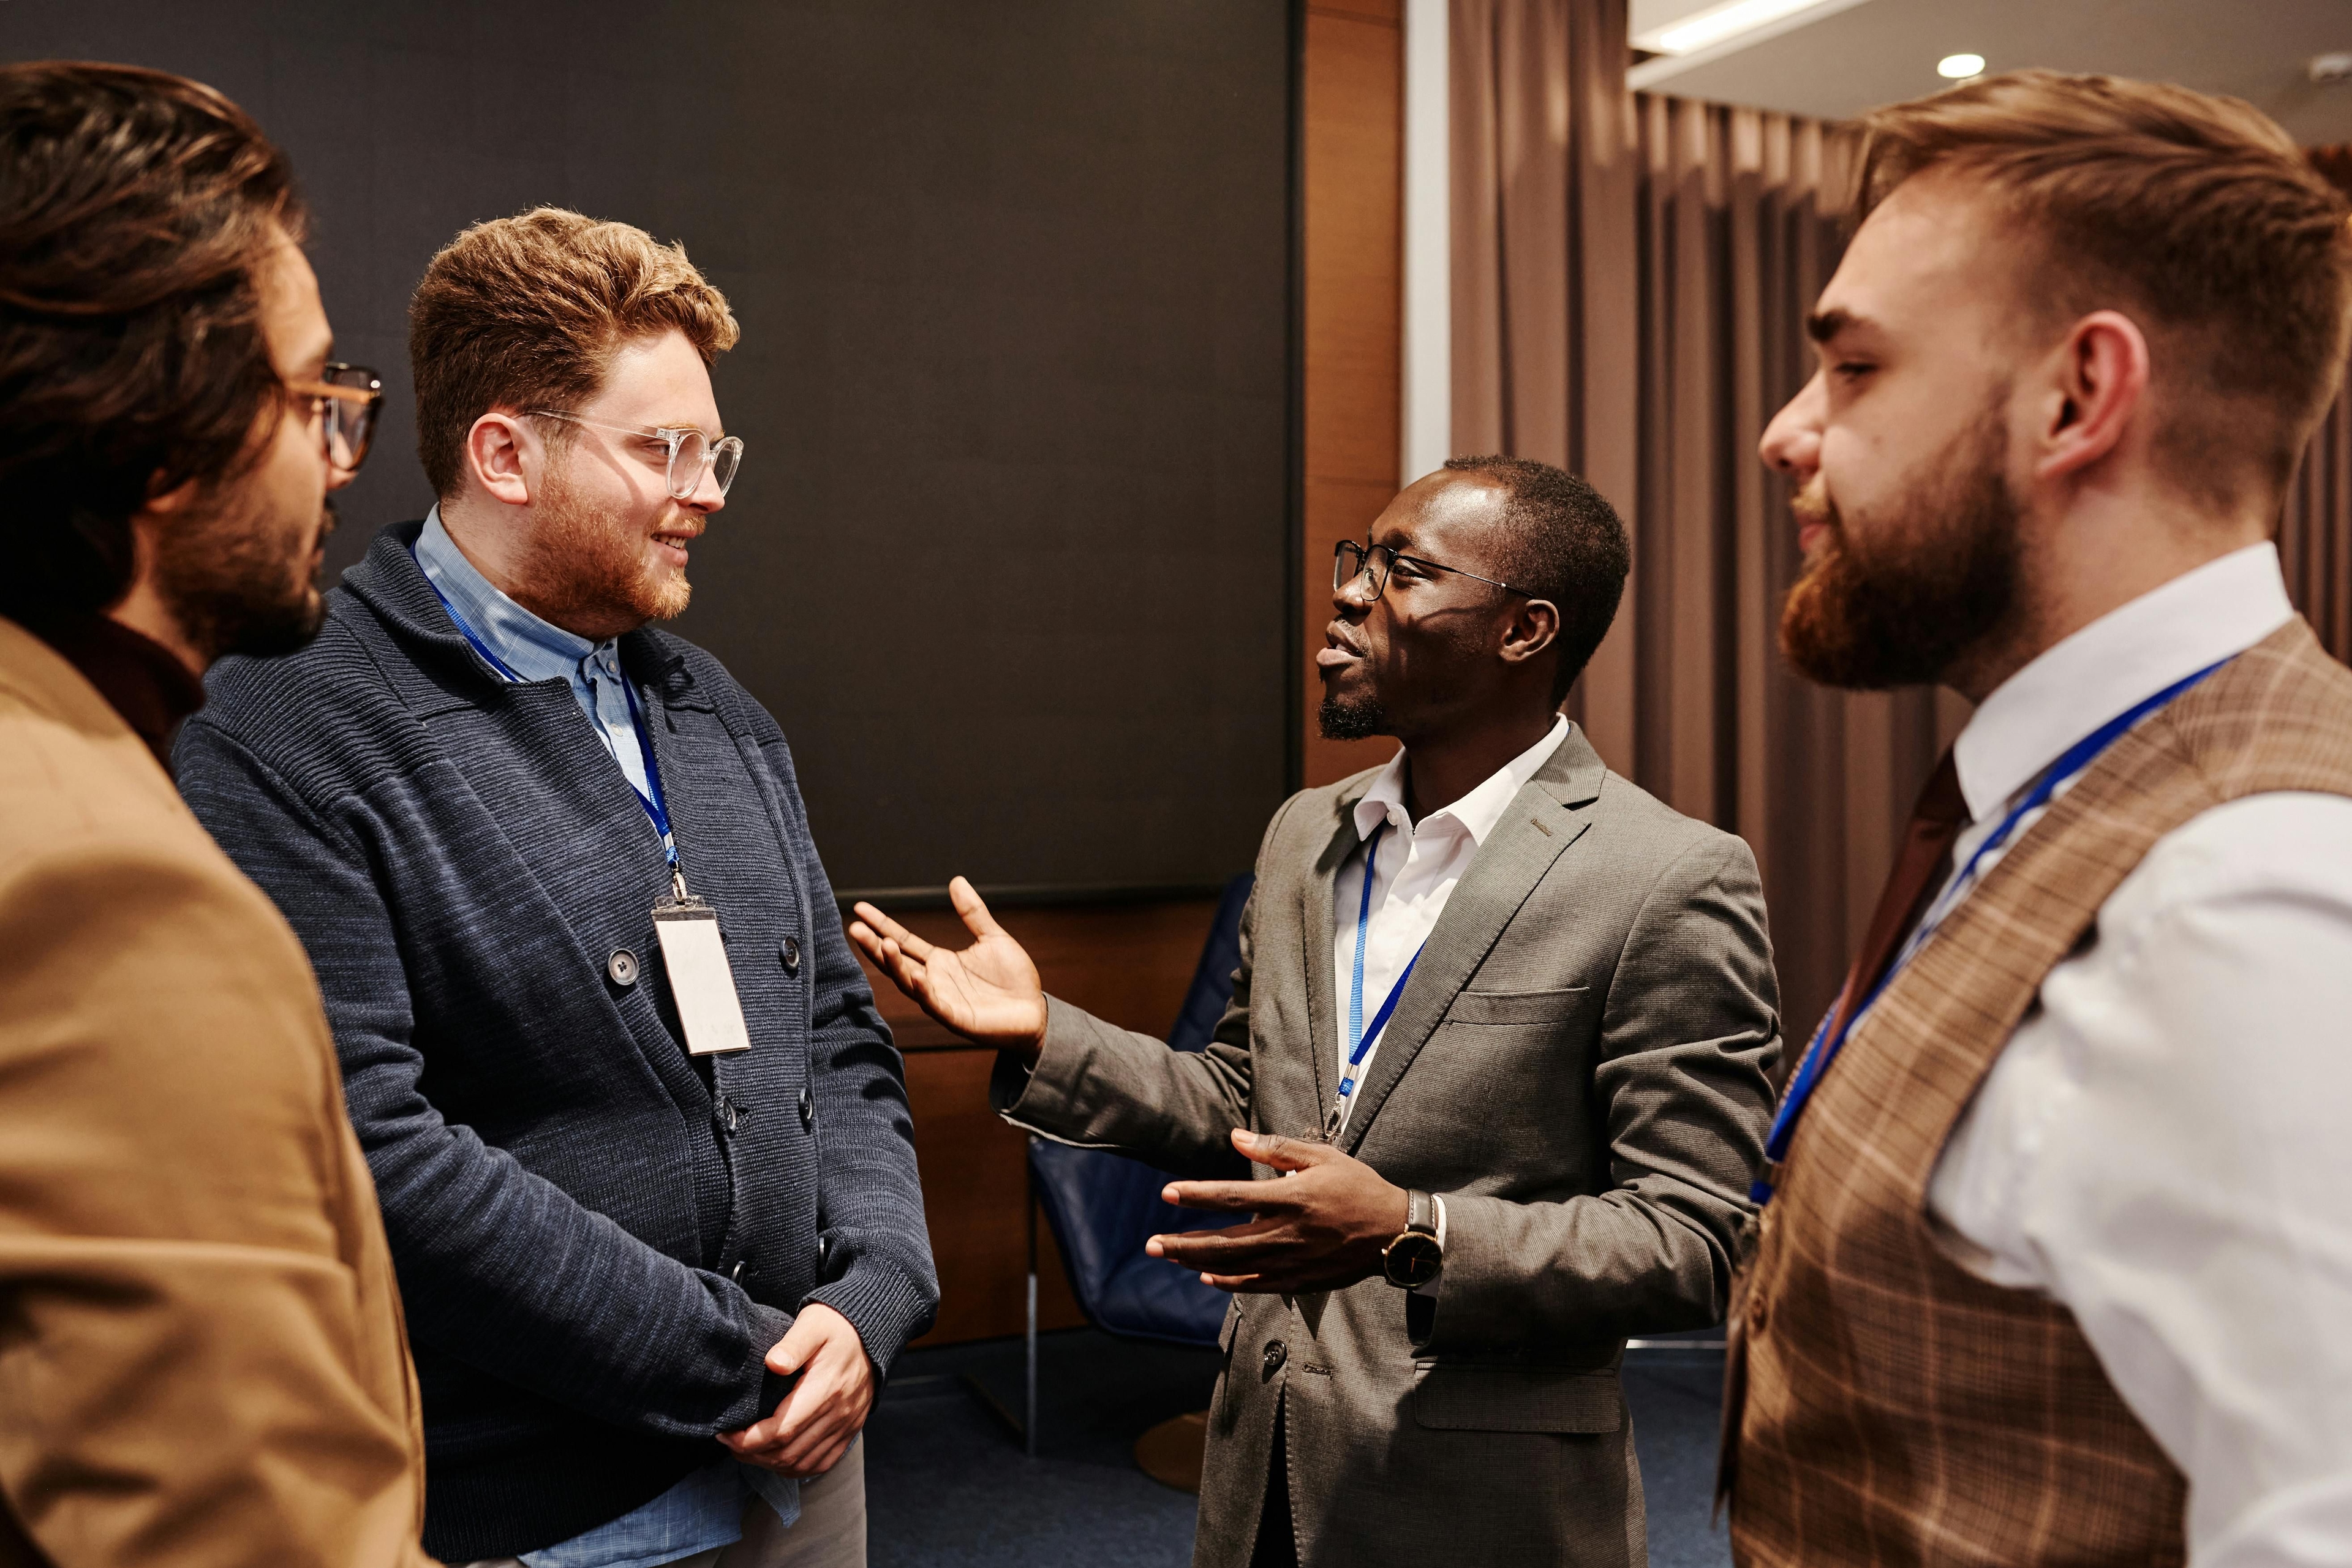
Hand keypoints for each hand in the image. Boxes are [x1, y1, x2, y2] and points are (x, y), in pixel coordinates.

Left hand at [717, 1304, 873, 1477]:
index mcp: (826, 1388)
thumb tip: (773, 1363)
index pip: (782, 1430)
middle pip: (788, 1452)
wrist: (871, 1333)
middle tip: (729, 1442)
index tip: (726, 1432)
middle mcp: (838, 1413)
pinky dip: (793, 1468)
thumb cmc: (835, 1326)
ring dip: (768, 1463)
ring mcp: (846, 1425)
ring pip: (801, 1463)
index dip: (749, 1440)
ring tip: (746, 1450)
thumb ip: (793, 1344)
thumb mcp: (813, 1324)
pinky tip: (775, 1459)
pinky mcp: (849, 1431)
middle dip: (751, 1454)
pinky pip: (820, 1464)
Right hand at [848, 877, 1047, 1057]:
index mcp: (940, 961)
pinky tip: (915, 976)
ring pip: (909, 982)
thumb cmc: (1014, 979)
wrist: (1034, 1012)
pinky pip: (935, 1004)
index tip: (860, 908)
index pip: (904, 940)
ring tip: (883, 944)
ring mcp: (942, 1000)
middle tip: (854, 928)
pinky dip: (923, 992)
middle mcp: (934, 980)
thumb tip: (956, 880)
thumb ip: (973, 913)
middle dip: (875, 946)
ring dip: (895, 965)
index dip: (882, 925)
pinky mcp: (956, 1018)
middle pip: (897, 961)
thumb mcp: (993, 938)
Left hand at [1147, 1129, 1409, 1293]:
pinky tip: (1208, 1277)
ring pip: (1234, 1266)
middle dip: (1183, 1244)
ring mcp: (1293, 1260)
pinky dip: (1229, 1283)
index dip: (1197, 1195)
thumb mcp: (1322, 1157)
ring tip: (1170, 1257)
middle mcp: (1288, 1232)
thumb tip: (1236, 1138)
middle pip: (1224, 1241)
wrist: (1394, 1232)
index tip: (1168, 1192)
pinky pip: (1257, 1285)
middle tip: (1152, 1244)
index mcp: (1292, 1197)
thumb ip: (1276, 1148)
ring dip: (1198, 1263)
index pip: (1233, 1196)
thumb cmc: (1358, 1188)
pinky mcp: (1300, 1279)